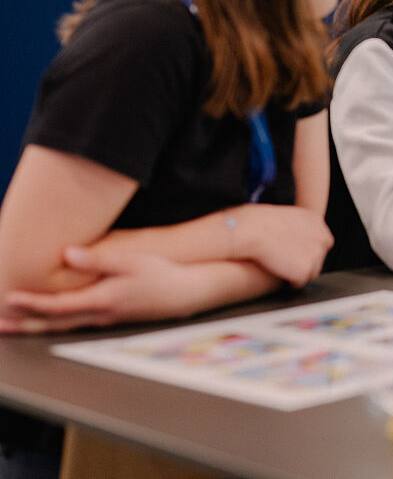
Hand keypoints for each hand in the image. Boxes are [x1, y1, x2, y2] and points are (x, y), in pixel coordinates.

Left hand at [0, 247, 206, 333]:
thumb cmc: (161, 274)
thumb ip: (98, 259)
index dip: (31, 303)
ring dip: (34, 326)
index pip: (58, 306)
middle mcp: (99, 315)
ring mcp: (104, 320)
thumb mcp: (132, 261)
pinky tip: (47, 318)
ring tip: (13, 325)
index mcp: (101, 300)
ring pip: (61, 327)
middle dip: (24, 324)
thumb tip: (68, 254)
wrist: (186, 293)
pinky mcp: (109, 318)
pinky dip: (53, 322)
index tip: (9, 299)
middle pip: (53, 323)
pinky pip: (73, 324)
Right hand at [230, 204, 332, 287]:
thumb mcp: (286, 216)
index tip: (296, 254)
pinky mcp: (305, 270)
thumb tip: (296, 240)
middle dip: (305, 262)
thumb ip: (298, 227)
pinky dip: (290, 282)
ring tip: (280, 268)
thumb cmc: (257, 222)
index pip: (322, 241)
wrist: (251, 230)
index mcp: (316, 221)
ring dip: (298, 272)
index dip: (308, 250)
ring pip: (311, 272)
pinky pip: (300, 282)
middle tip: (286, 263)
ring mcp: (315, 255)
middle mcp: (321, 237)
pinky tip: (278, 275)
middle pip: (319, 258)